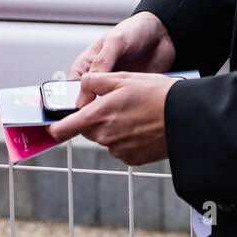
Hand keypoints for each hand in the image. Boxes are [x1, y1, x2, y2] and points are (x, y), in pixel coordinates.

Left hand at [46, 71, 176, 165]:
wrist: (185, 117)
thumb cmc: (156, 94)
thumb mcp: (123, 78)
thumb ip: (94, 81)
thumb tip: (81, 86)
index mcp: (98, 116)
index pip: (64, 129)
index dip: (55, 128)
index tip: (52, 126)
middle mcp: (105, 136)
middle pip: (88, 129)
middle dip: (96, 118)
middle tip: (117, 104)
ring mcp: (118, 150)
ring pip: (106, 137)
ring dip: (114, 127)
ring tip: (136, 113)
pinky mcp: (132, 158)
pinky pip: (121, 147)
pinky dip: (127, 137)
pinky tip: (142, 126)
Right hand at [67, 10, 175, 107]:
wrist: (161, 34)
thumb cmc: (134, 31)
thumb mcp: (115, 42)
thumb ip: (101, 63)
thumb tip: (88, 85)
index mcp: (86, 66)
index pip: (71, 90)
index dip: (74, 103)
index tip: (81, 113)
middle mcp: (98, 80)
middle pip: (88, 104)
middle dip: (93, 112)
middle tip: (101, 115)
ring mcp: (113, 89)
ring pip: (106, 109)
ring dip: (111, 113)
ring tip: (118, 113)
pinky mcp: (129, 95)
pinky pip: (124, 109)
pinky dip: (127, 112)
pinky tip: (131, 113)